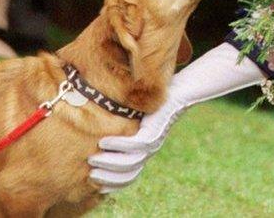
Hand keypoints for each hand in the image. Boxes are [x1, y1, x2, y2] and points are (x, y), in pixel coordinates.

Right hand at [88, 43, 265, 192]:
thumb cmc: (159, 99)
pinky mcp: (155, 131)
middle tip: (90, 173)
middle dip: (108, 177)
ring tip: (93, 158)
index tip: (96, 183)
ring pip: (130, 162)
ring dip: (110, 163)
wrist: (183, 90)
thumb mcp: (138, 116)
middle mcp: (151, 149)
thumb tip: (99, 129)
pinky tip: (104, 141)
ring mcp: (154, 141)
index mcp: (147, 149)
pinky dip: (118, 146)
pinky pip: (135, 145)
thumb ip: (124, 125)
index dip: (113, 183)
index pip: (130, 175)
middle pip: (129, 173)